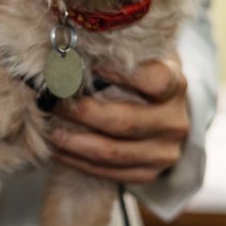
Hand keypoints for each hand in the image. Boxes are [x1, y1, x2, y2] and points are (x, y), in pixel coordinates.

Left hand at [49, 58, 188, 183]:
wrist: (160, 109)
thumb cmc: (139, 74)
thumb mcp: (137, 57)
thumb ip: (115, 55)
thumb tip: (69, 53)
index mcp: (175, 85)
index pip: (154, 80)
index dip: (120, 73)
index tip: (87, 67)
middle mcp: (175, 122)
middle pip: (124, 122)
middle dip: (82, 113)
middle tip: (52, 103)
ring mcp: (164, 152)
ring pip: (112, 152)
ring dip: (74, 142)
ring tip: (49, 130)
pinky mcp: (150, 173)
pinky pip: (109, 173)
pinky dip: (78, 161)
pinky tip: (58, 149)